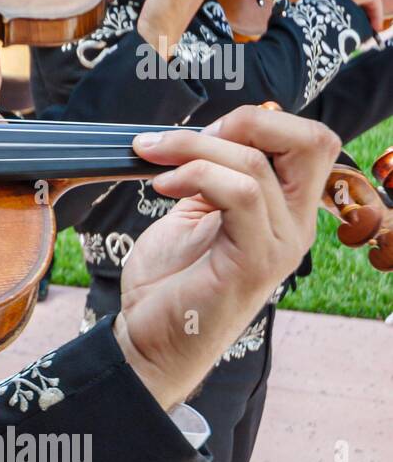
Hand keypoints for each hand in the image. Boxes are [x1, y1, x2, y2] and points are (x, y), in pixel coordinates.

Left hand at [114, 106, 339, 408]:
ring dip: (193, 149)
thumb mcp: (191, 214)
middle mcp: (294, 224)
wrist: (148, 339)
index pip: (309, 140)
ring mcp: (280, 243)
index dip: (256, 122)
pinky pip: (241, 195)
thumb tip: (198, 135)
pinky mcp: (255, 261)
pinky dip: (195, 176)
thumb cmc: (168, 283)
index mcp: (283, 209)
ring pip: (257, 164)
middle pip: (313, 141)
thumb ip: (209, 177)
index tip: (200, 133)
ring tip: (153, 160)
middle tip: (186, 139)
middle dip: (245, 122)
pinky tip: (162, 186)